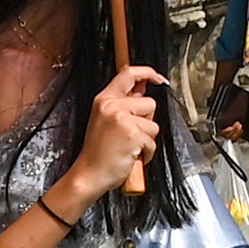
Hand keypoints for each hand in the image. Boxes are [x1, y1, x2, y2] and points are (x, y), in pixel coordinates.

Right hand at [63, 63, 167, 203]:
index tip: (159, 78)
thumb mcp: (105, 120)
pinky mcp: (133, 134)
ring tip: (130, 147)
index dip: (147, 73)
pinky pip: (152, 142)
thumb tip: (143, 88)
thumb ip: (124, 103)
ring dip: (147, 139)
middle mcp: (112, 106)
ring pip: (153, 124)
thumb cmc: (98, 152)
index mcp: (104, 100)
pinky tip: (131, 156)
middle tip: (129, 135)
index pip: (128, 74)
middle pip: (149, 103)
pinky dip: (146, 153)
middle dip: (146, 122)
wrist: (89, 174)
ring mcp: (122, 119)